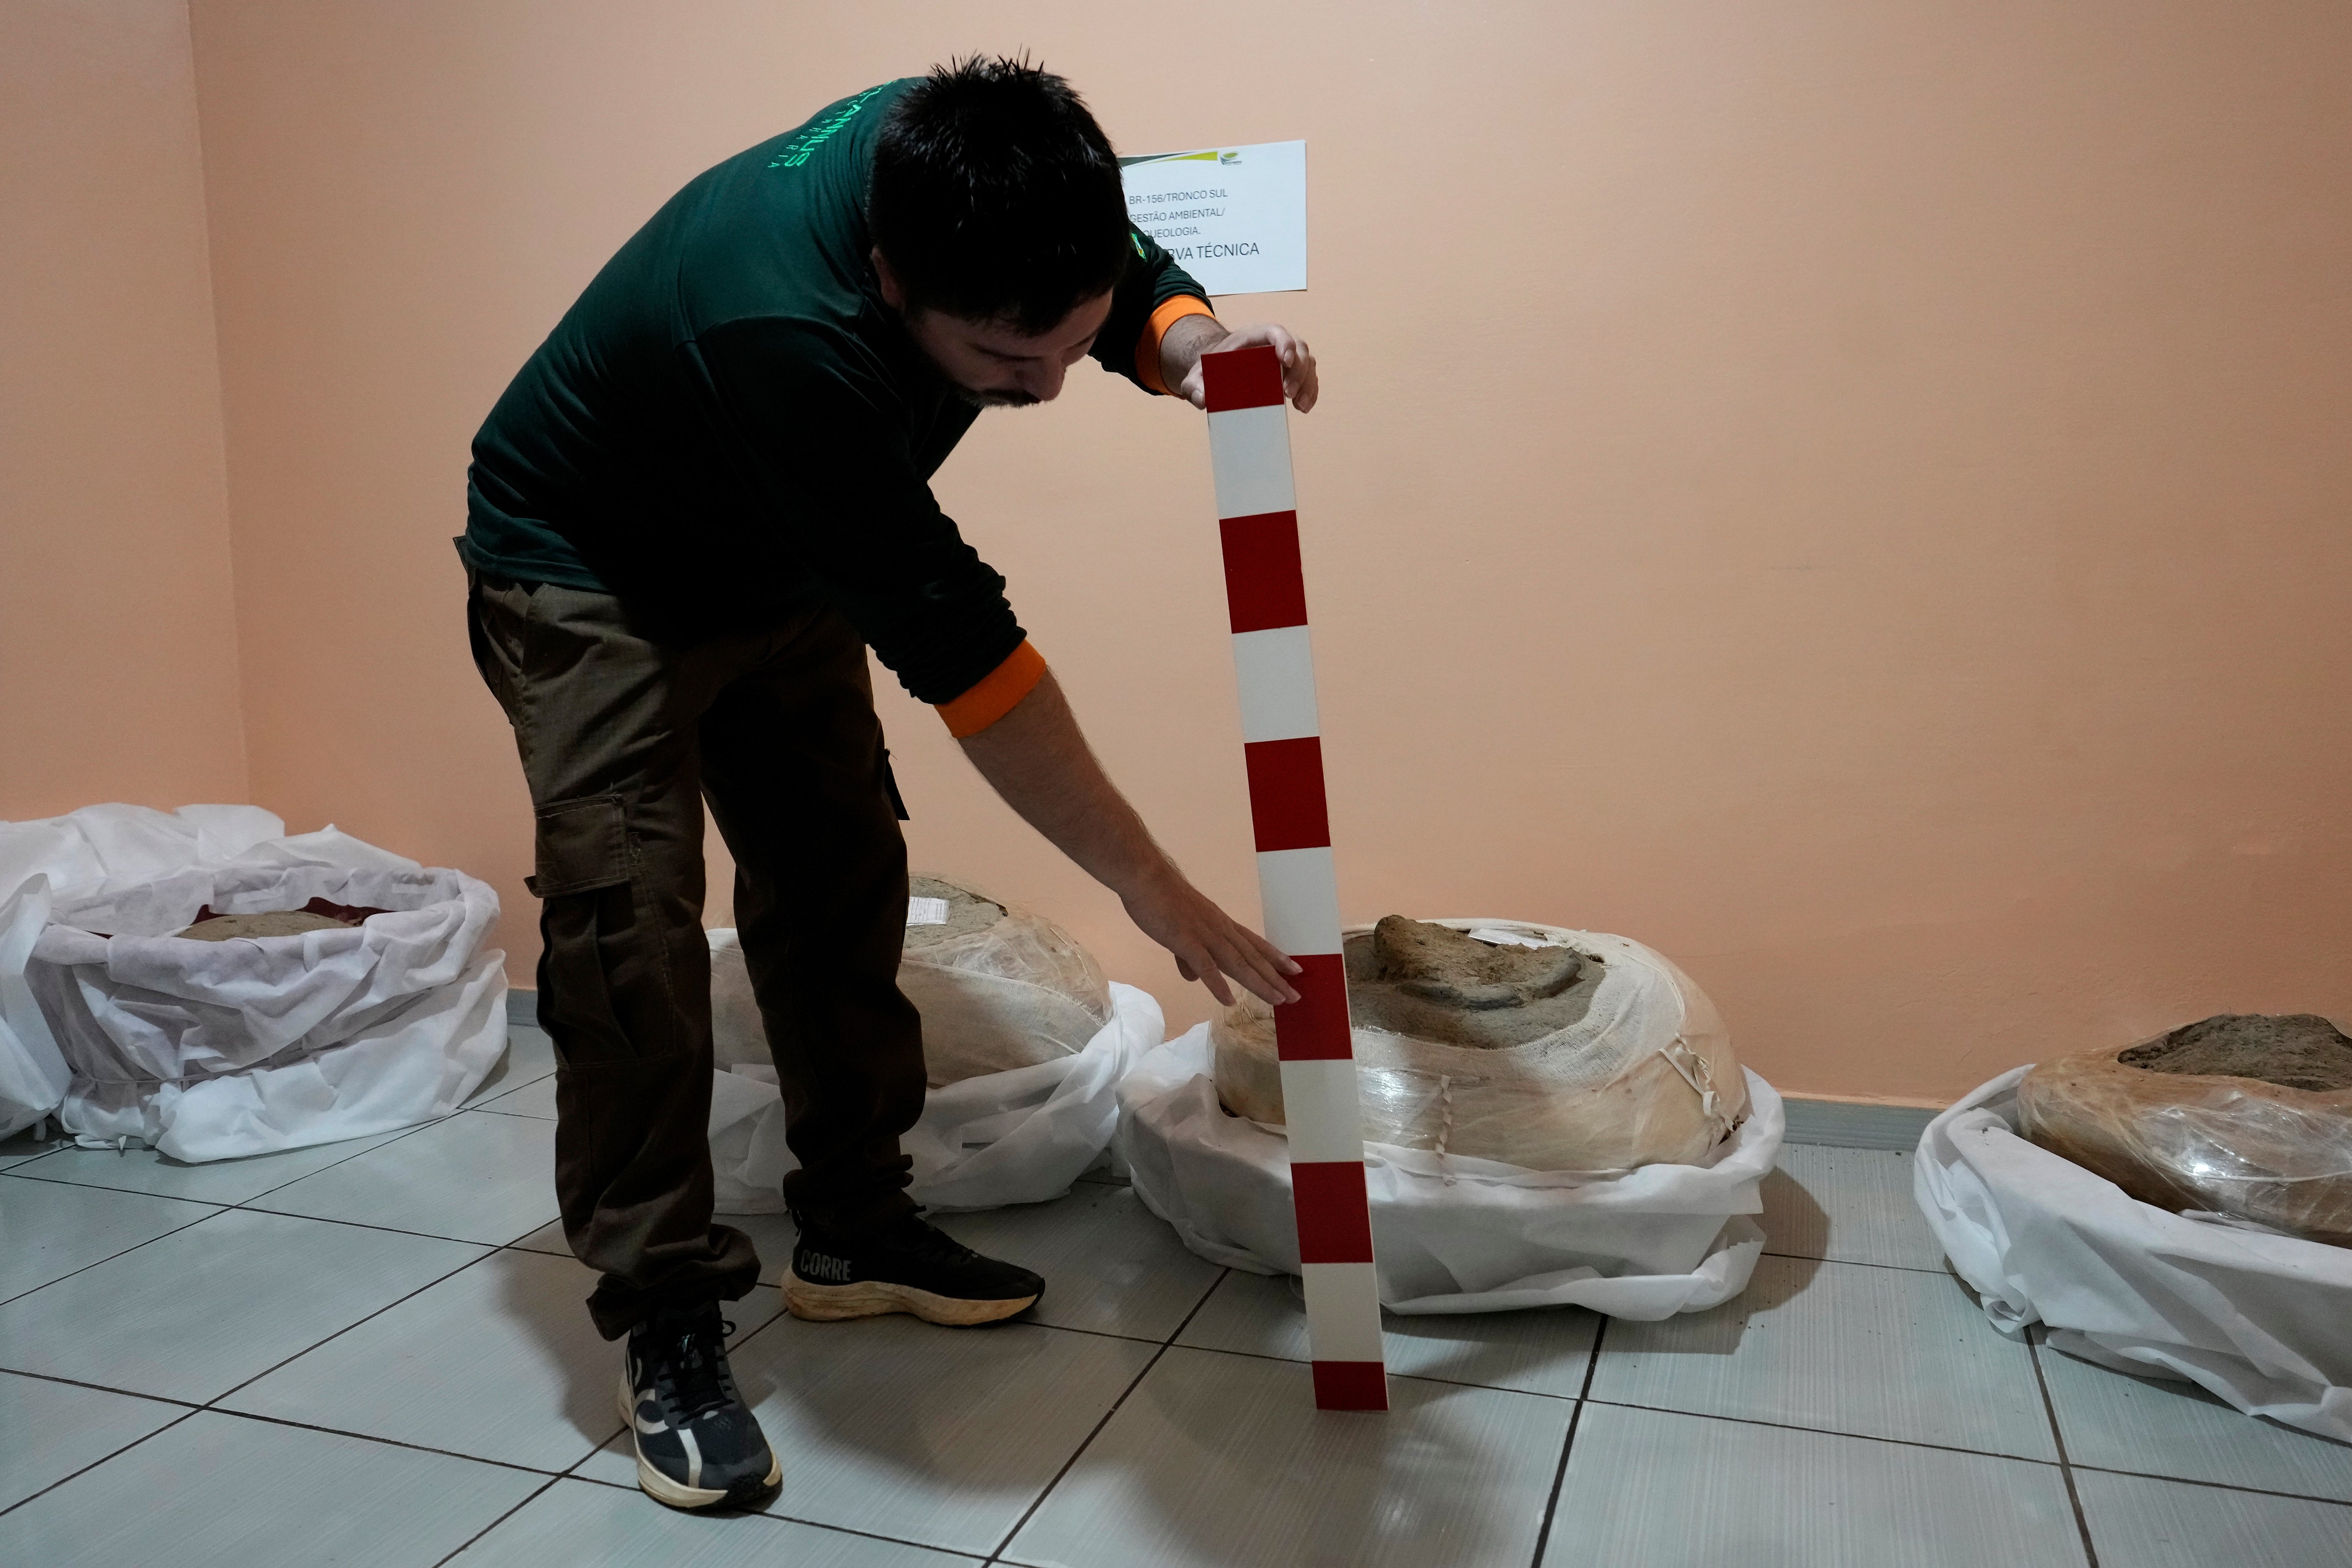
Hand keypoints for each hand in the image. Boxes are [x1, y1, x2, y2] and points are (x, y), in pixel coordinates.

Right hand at [1118, 863, 1301, 1008]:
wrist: (1145, 877)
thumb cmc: (1160, 898)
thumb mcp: (1180, 929)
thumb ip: (1188, 956)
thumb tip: (1193, 977)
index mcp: (1220, 924)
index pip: (1254, 943)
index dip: (1275, 957)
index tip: (1295, 970)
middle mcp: (1220, 929)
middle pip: (1252, 957)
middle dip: (1275, 978)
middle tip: (1295, 996)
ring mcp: (1205, 935)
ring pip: (1238, 963)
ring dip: (1258, 983)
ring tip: (1277, 1000)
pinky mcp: (1186, 940)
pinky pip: (1206, 966)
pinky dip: (1218, 984)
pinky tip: (1229, 1001)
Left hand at [1175, 321, 1317, 412]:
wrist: (1219, 371)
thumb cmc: (1211, 369)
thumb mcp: (1196, 377)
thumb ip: (1193, 386)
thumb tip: (1203, 400)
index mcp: (1252, 337)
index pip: (1275, 331)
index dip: (1284, 342)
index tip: (1286, 361)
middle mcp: (1273, 343)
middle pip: (1298, 348)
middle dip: (1298, 371)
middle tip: (1287, 394)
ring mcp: (1285, 357)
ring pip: (1307, 362)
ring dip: (1307, 383)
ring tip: (1300, 405)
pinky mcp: (1290, 372)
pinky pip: (1307, 377)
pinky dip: (1309, 391)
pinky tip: (1304, 407)